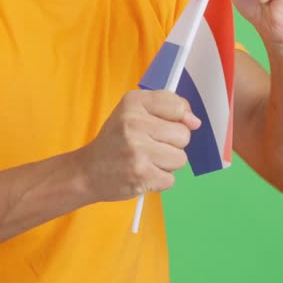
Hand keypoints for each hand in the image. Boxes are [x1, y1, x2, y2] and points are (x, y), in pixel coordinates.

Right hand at [76, 90, 199, 202]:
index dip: (179, 119)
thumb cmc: (116, 140)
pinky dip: (160, 180)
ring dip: (167, 164)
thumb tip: (195, 122)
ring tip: (147, 160)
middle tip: (150, 146)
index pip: (178, 107)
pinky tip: (143, 174)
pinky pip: (171, 179)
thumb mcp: (135, 112)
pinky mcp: (141, 175)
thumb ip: (168, 108)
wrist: (87, 171)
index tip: (165, 126)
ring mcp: (138, 150)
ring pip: (180, 159)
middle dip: (172, 144)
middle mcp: (134, 123)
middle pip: (183, 135)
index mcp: (133, 102)